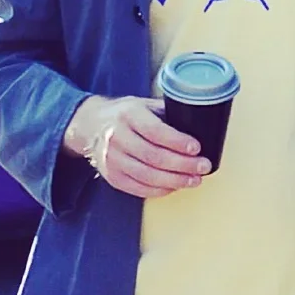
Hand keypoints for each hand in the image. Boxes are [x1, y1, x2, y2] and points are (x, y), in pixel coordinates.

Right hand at [65, 93, 209, 197]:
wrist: (91, 126)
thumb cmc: (125, 115)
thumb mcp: (143, 105)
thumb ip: (166, 114)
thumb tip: (198, 127)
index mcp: (128, 115)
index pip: (155, 131)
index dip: (178, 141)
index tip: (197, 148)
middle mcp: (116, 137)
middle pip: (154, 156)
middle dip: (183, 164)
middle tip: (203, 167)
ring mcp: (112, 159)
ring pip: (147, 175)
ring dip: (175, 181)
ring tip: (194, 180)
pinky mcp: (112, 176)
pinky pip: (138, 188)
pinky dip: (160, 190)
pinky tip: (175, 186)